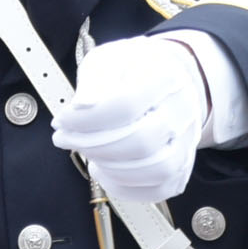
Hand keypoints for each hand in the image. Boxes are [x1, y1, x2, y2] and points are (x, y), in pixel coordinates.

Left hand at [51, 32, 216, 203]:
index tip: (61, 121)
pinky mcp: (182, 164)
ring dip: (111, 169)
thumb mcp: (109, 60)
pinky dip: (126, 188)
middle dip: (93, 146)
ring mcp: (186, 141)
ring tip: (88, 154)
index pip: (126, 106)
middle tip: (66, 139)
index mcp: (164, 78)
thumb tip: (83, 105)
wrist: (170, 78)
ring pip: (155, 170)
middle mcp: (182, 111)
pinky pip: (161, 189)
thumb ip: (94, 79)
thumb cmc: (134, 70)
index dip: (85, 120)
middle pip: (142, 142)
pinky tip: (105, 172)